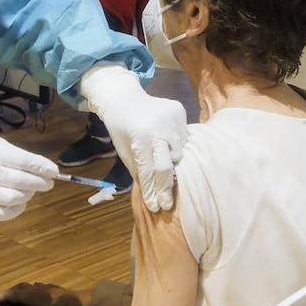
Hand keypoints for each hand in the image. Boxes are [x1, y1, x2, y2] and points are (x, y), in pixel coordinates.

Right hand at [0, 137, 57, 221]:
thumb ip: (16, 157)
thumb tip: (43, 169)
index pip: (24, 160)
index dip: (42, 167)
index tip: (54, 172)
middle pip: (21, 181)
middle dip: (39, 183)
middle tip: (48, 184)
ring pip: (13, 198)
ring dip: (27, 196)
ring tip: (30, 192)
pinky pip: (1, 213)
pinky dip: (15, 211)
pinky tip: (19, 205)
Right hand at [0, 282, 86, 305]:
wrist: (79, 303)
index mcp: (30, 294)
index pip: (12, 293)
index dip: (3, 296)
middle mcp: (35, 288)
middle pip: (20, 287)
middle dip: (12, 292)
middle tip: (6, 297)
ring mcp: (45, 287)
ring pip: (30, 287)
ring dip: (23, 291)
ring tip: (20, 297)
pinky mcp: (53, 289)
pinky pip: (38, 288)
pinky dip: (33, 292)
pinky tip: (37, 297)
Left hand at [79, 65, 186, 211]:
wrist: (124, 98)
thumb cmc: (121, 128)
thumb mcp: (124, 151)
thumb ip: (139, 170)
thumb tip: (152, 194)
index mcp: (139, 138)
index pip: (149, 171)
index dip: (152, 191)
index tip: (156, 207)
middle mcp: (158, 128)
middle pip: (168, 166)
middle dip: (166, 188)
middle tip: (167, 204)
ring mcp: (171, 118)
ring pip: (180, 152)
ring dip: (174, 163)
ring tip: (166, 165)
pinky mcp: (179, 110)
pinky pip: (184, 137)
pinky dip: (178, 145)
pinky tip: (169, 144)